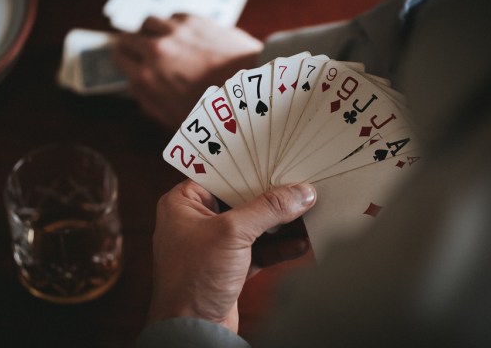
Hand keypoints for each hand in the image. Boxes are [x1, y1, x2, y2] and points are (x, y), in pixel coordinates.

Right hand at [113, 14, 262, 128]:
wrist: (252, 86)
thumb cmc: (216, 110)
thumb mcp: (176, 119)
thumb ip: (151, 102)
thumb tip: (137, 88)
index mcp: (147, 77)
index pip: (119, 58)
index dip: (122, 60)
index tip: (127, 61)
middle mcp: (155, 50)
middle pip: (128, 37)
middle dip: (132, 44)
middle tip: (140, 50)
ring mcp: (175, 31)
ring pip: (149, 21)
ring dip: (152, 31)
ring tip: (163, 41)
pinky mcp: (195, 20)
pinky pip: (173, 15)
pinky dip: (174, 24)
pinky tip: (185, 35)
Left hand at [149, 179, 316, 332]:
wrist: (192, 330)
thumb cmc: (192, 279)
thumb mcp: (233, 233)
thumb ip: (268, 209)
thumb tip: (300, 192)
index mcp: (183, 203)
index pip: (221, 174)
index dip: (251, 168)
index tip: (279, 161)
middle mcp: (197, 220)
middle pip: (242, 200)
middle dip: (272, 198)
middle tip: (300, 187)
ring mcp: (214, 244)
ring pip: (253, 225)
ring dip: (280, 223)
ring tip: (307, 212)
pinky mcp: (230, 266)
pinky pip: (259, 249)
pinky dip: (278, 247)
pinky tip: (300, 242)